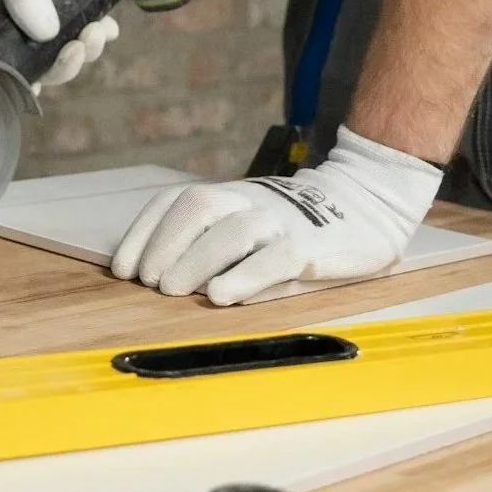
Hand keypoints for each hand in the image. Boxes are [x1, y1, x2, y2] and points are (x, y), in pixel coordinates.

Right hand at [0, 0, 118, 86]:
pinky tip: (108, 25)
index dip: (24, 78)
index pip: (0, 63)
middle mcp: (15, 22)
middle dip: (65, 63)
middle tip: (83, 43)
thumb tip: (47, 35)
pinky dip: (99, 33)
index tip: (48, 74)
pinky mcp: (72, 4)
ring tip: (100, 30)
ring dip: (86, 49)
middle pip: (40, 64)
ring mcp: (45, 14)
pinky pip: (86, 31)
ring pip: (66, 51)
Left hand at [111, 126, 442, 304]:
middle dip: (165, 245)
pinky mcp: (312, 246)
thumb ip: (211, 245)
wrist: (369, 203)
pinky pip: (277, 257)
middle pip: (199, 206)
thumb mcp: (248, 228)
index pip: (175, 203)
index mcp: (230, 196)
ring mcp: (282, 221)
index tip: (122, 267)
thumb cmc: (295, 229)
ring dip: (197, 260)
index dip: (144, 233)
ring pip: (235, 230)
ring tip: (175, 291)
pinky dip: (246, 276)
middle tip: (151, 283)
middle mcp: (250, 201)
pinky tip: (223, 295)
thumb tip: (158, 278)